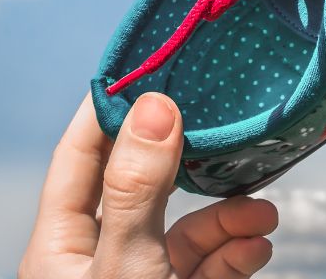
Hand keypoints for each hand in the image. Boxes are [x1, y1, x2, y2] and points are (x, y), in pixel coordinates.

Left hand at [21, 92, 278, 278]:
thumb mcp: (129, 265)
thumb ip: (138, 189)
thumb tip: (153, 106)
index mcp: (62, 248)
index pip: (79, 157)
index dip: (108, 110)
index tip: (147, 68)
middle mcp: (98, 259)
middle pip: (144, 186)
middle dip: (189, 160)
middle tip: (218, 120)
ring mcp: (140, 276)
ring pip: (186, 229)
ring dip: (229, 216)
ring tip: (263, 212)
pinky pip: (209, 263)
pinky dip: (236, 251)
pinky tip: (257, 244)